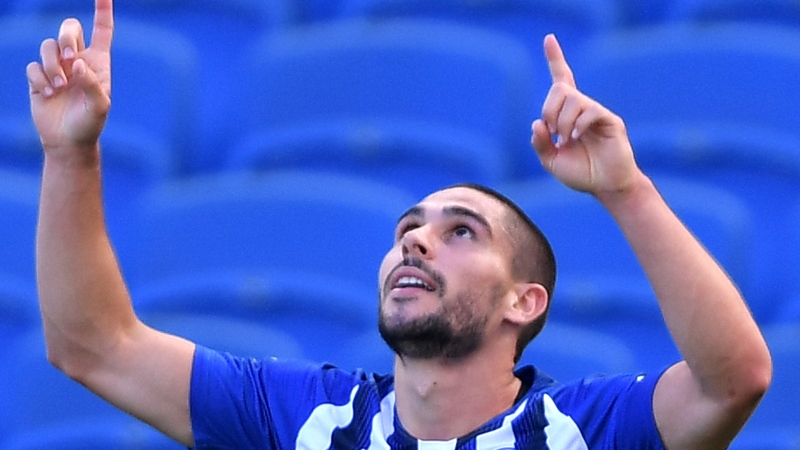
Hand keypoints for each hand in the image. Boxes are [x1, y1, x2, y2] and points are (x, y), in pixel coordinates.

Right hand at [26, 0, 113, 153]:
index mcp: (98, 62)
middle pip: (69, 27)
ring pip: (47, 45)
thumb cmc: (90, 124)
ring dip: (52, 64)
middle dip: (66, 36)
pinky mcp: (38, 78)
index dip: (103, 11)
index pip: (102, 30)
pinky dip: (39, 78)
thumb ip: (92, 84)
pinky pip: (33, 66)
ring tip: (59, 87)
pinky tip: (48, 94)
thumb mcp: (100, 107)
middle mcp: (77, 60)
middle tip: (70, 58)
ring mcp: (57, 68)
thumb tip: (78, 64)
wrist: (69, 142)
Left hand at [531, 35, 638, 195]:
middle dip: (549, 109)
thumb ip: (540, 143)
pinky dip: (578, 124)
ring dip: (562, 121)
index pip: (562, 79)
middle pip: (560, 89)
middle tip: (552, 132)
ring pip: (573, 100)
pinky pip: (590, 111)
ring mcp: (597, 113)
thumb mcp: (551, 161)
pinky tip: (576, 137)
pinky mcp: (610, 121)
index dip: (555, 58)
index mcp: (567, 114)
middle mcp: (582, 108)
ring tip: (565, 140)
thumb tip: (537, 123)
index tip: (548, 38)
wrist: (605, 187)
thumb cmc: (581, 173)